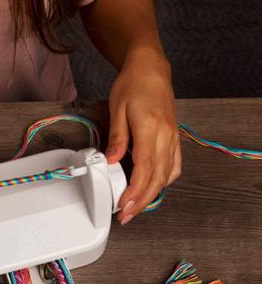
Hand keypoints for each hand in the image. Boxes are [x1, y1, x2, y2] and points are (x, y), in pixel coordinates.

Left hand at [105, 48, 180, 223]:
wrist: (150, 68)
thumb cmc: (133, 85)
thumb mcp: (117, 109)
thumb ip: (116, 138)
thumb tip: (109, 161)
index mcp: (150, 128)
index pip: (144, 168)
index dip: (135, 191)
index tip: (125, 205)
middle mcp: (165, 135)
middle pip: (157, 177)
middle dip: (142, 201)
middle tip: (126, 216)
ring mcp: (172, 137)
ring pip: (167, 174)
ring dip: (153, 194)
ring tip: (137, 207)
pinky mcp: (174, 138)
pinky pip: (174, 165)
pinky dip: (165, 180)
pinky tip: (154, 188)